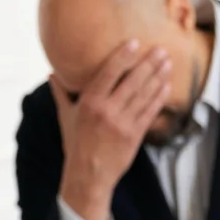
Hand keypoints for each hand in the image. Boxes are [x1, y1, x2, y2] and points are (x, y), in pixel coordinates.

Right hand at [53, 41, 171, 219]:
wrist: (88, 176)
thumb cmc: (75, 144)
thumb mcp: (66, 117)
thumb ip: (61, 93)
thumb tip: (52, 74)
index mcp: (89, 103)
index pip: (108, 73)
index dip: (123, 57)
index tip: (135, 43)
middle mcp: (107, 111)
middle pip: (132, 82)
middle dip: (148, 64)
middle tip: (161, 50)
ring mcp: (123, 124)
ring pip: (144, 95)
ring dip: (158, 77)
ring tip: (167, 62)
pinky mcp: (135, 136)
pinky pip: (150, 112)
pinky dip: (159, 98)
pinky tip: (166, 85)